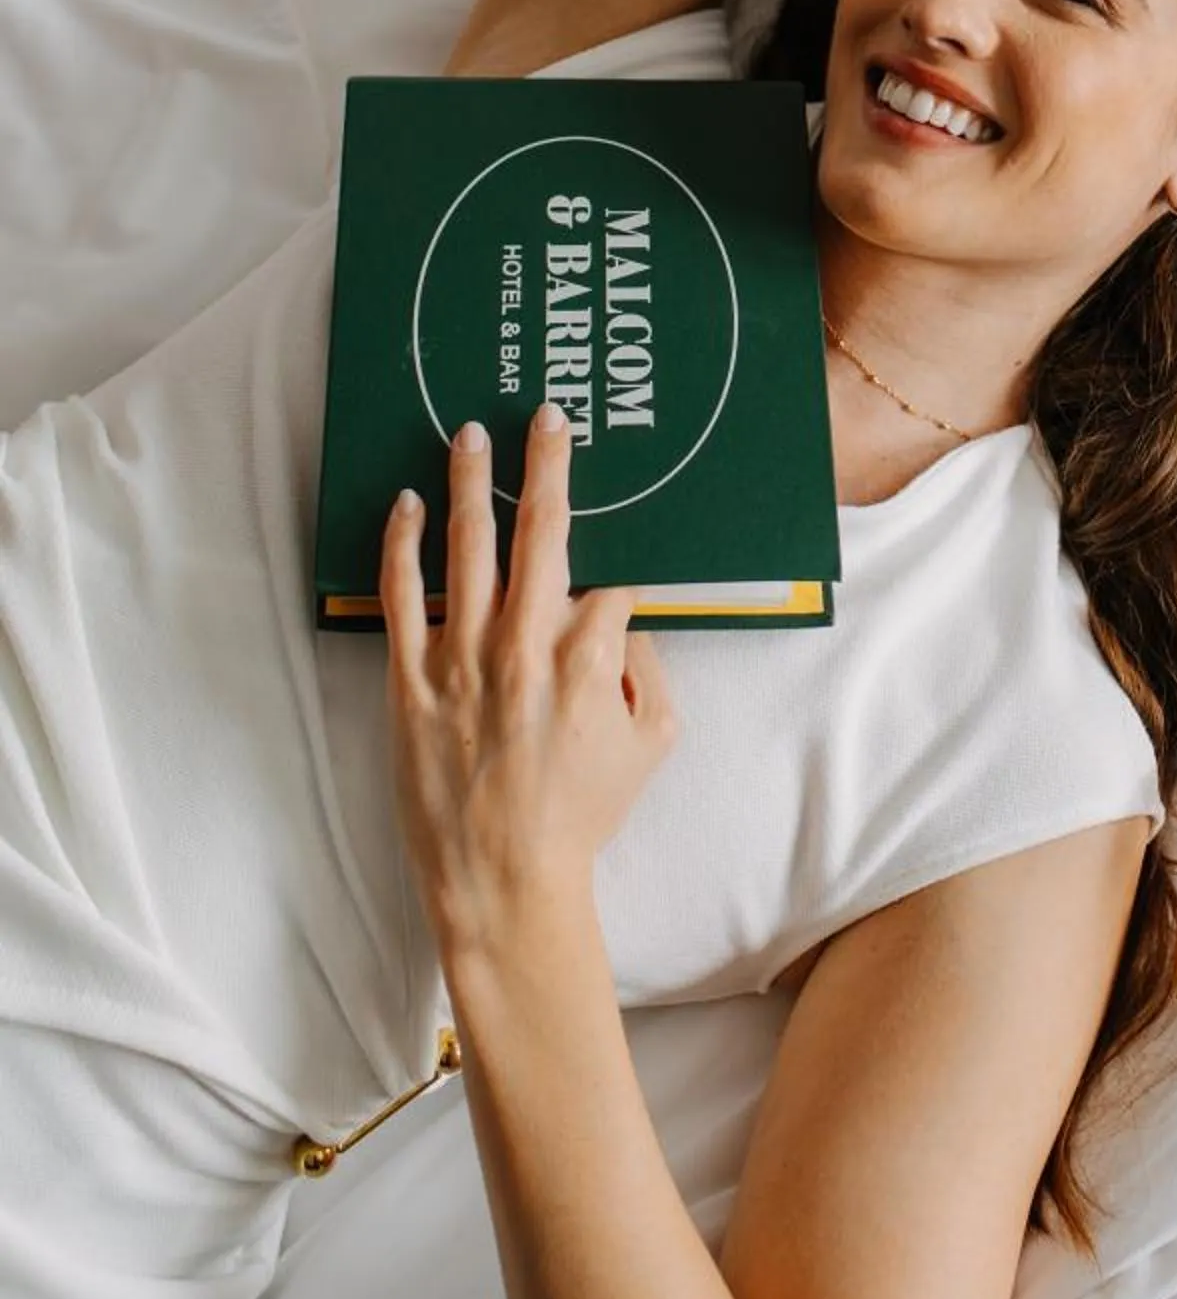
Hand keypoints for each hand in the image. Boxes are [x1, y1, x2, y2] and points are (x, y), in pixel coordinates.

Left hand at [380, 402, 678, 963]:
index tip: (613, 591)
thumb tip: (625, 624)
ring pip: (468, 549)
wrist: (505, 882)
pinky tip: (405, 505)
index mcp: (588, 659)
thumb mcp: (651, 746)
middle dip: (547, 466)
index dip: (617, 584)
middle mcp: (525, 647)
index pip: (608, 585)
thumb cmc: (580, 818)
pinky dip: (403, 546)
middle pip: (541, 532)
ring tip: (468, 435)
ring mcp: (462, 662)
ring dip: (470, 484)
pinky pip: (403, 599)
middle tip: (546, 415)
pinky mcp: (412, 684)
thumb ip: (647, 673)